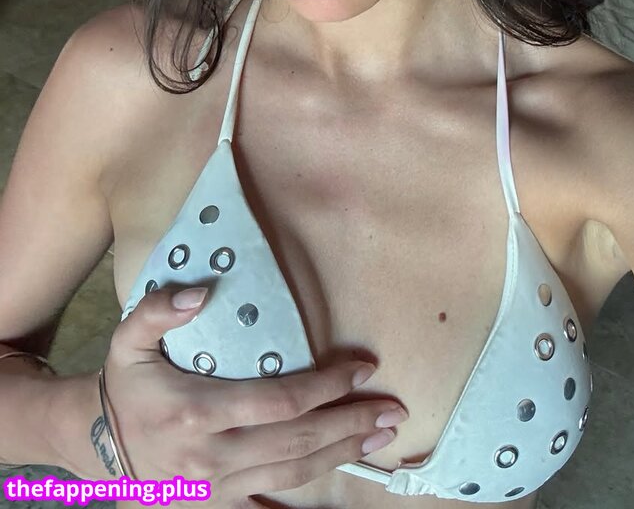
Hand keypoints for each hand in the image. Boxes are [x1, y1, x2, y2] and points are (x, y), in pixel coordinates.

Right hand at [102, 286, 405, 505]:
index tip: (361, 366)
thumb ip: (158, 310)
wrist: (97, 445)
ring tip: (381, 435)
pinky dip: (309, 490)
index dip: (326, 385)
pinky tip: (342, 475)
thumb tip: (199, 292)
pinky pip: (272, 500)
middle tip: (392, 408)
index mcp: (196, 411)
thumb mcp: (127, 338)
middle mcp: (212, 455)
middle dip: (350, 423)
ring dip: (342, 454)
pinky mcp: (219, 503)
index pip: (280, 400)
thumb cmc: (125, 383)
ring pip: (293, 473)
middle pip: (297, 440)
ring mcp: (217, 486)